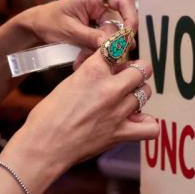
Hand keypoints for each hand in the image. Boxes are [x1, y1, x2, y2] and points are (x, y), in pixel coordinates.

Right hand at [3, 53, 156, 186]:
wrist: (43, 145)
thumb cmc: (47, 116)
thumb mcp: (67, 83)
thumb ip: (90, 75)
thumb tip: (105, 72)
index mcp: (92, 71)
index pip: (118, 47)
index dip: (120, 47)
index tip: (120, 50)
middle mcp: (109, 88)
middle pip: (142, 69)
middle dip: (136, 70)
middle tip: (127, 77)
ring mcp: (118, 111)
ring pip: (146, 93)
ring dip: (138, 94)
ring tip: (127, 100)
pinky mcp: (121, 133)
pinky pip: (151, 127)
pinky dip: (147, 124)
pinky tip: (136, 121)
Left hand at [22, 0, 138, 54]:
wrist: (37, 25)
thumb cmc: (49, 23)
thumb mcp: (69, 31)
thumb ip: (91, 37)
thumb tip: (112, 45)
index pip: (124, 1)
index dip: (131, 17)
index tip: (128, 35)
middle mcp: (101, 3)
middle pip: (121, 21)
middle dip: (115, 42)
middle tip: (106, 57)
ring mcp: (100, 14)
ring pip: (114, 33)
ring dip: (105, 49)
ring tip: (85, 59)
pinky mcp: (98, 25)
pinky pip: (106, 38)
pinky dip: (98, 50)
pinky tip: (84, 58)